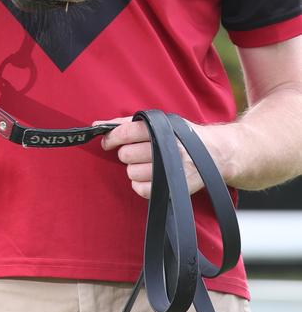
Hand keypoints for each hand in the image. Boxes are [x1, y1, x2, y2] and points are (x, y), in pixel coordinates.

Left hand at [96, 116, 210, 199]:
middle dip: (127, 154)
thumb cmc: (179, 134)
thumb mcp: (158, 122)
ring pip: (132, 173)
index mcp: (159, 129)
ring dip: (134, 170)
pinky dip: (141, 185)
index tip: (107, 143)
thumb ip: (126, 122)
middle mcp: (165, 147)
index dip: (111, 139)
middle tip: (138, 152)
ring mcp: (171, 168)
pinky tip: (150, 177)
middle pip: (126, 155)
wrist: (214, 152)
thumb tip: (97, 124)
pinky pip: (142, 190)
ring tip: (147, 164)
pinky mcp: (174, 187)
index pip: (124, 132)